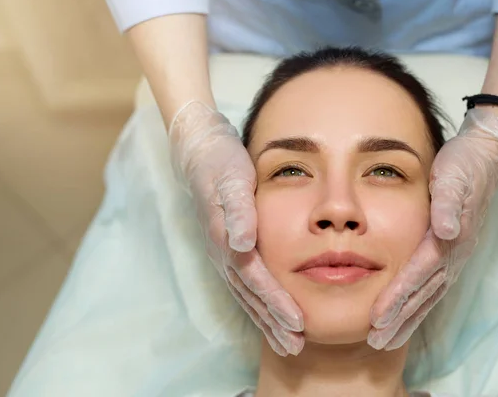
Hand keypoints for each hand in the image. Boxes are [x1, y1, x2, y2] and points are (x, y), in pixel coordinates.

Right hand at [169, 101, 304, 355]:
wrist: (199, 151)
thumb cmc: (221, 162)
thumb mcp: (232, 178)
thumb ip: (238, 211)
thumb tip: (242, 245)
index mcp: (226, 238)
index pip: (255, 278)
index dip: (276, 302)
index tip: (297, 323)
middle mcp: (223, 251)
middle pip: (250, 295)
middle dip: (272, 322)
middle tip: (295, 347)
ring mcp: (223, 252)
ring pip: (247, 294)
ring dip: (266, 319)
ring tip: (287, 341)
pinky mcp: (228, 247)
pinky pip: (245, 283)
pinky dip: (259, 303)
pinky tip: (270, 312)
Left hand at [367, 107, 497, 349]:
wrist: (484, 160)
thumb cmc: (462, 166)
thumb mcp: (453, 177)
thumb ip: (448, 204)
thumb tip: (446, 230)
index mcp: (448, 239)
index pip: (419, 274)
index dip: (398, 297)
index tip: (377, 319)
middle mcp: (453, 254)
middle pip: (423, 293)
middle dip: (400, 318)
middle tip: (376, 341)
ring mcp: (454, 257)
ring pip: (428, 295)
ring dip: (408, 318)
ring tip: (386, 339)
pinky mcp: (450, 254)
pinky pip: (432, 286)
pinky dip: (417, 304)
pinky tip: (404, 315)